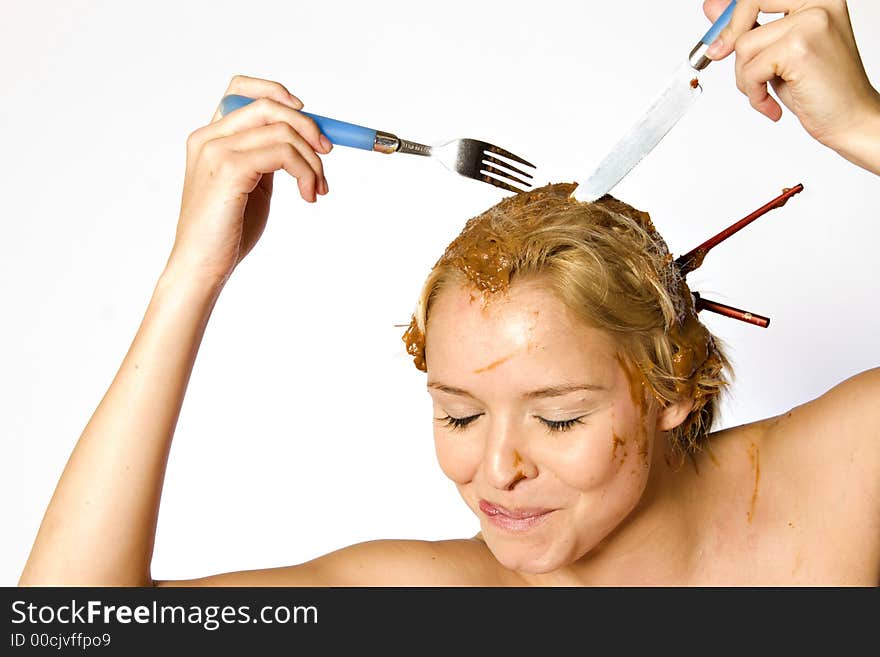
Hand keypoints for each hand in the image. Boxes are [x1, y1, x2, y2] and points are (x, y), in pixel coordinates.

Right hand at [167, 75, 331, 285]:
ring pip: (283, 131)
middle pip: (270, 106)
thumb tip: (302, 141)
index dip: (277, 92)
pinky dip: (306, 172)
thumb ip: (266, 158)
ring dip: (312, 159)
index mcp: (210, 138)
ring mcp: (216, 151)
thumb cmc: (226, 232)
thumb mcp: (251, 184)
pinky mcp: (229, 169)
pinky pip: (283, 153)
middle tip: (327, 154)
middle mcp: (208, 138)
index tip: (305, 114)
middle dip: (309, 127)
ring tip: (317, 188)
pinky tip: (308, 195)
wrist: (201, 265)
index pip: (240, 89)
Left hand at [703, 0, 879, 164]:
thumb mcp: (777, 52)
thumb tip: (712, 7)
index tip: (721, 40)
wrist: (850, 118)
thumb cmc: (819, 89)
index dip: (733, 16)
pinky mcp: (799, 49)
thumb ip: (750, 27)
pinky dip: (754, 95)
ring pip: (744, 45)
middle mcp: (819, 3)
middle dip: (730, 39)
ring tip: (764, 93)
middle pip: (748, 5)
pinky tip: (772, 107)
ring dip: (745, 78)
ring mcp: (811, 23)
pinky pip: (751, 70)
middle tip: (721, 58)